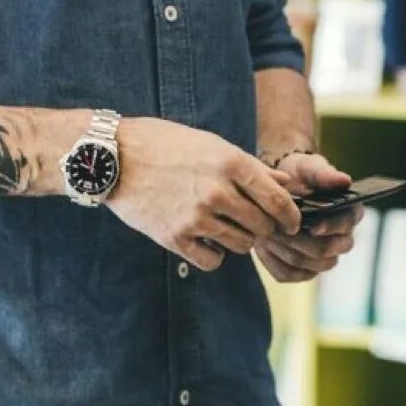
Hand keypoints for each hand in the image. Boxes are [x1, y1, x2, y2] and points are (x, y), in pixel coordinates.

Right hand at [107, 119, 301, 271]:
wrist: (114, 157)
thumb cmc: (166, 145)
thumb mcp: (212, 145)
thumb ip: (250, 167)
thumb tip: (286, 184)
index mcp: (231, 163)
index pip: (279, 200)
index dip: (291, 216)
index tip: (291, 223)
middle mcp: (217, 191)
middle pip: (262, 226)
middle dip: (264, 228)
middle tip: (255, 224)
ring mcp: (196, 217)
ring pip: (240, 245)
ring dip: (239, 240)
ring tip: (226, 226)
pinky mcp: (174, 238)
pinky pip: (212, 261)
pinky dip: (214, 254)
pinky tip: (206, 239)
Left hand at [255, 151, 360, 282]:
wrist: (279, 188)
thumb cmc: (299, 175)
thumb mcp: (309, 168)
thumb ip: (325, 174)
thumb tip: (344, 180)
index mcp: (349, 214)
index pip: (346, 227)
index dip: (331, 228)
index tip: (313, 227)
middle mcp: (341, 239)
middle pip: (327, 253)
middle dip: (300, 243)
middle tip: (277, 229)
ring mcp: (323, 258)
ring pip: (308, 267)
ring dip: (285, 251)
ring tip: (268, 235)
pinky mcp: (304, 270)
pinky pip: (289, 275)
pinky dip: (273, 262)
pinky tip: (263, 246)